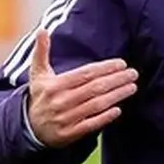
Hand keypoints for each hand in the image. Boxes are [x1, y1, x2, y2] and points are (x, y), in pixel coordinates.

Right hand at [26, 30, 138, 147]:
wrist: (29, 128)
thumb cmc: (39, 96)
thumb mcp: (37, 73)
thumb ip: (41, 51)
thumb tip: (42, 30)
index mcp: (55, 85)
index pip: (85, 74)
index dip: (105, 68)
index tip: (122, 64)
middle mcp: (61, 101)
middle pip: (94, 88)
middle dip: (116, 80)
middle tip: (133, 74)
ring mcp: (66, 118)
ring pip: (96, 105)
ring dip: (116, 96)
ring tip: (131, 87)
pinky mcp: (70, 134)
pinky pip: (91, 124)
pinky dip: (105, 117)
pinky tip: (118, 109)